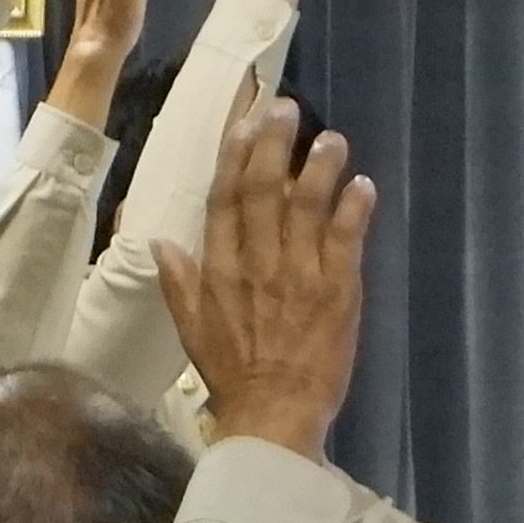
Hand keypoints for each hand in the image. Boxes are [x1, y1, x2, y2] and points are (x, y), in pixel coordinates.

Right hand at [157, 95, 371, 456]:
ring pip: (307, 206)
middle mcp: (256, 262)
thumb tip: (161, 242)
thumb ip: (178, 282)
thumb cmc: (232, 373)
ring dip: (320, 168)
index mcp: (218, 268)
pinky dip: (354, 209)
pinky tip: (362, 184)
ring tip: (332, 138)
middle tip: (288, 109)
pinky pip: (346, 239)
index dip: (235, 155)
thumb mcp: (191, 328)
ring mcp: (299, 274)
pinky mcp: (337, 290)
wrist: (273, 413)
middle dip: (274, 145)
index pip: (223, 198)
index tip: (245, 122)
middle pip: (263, 190)